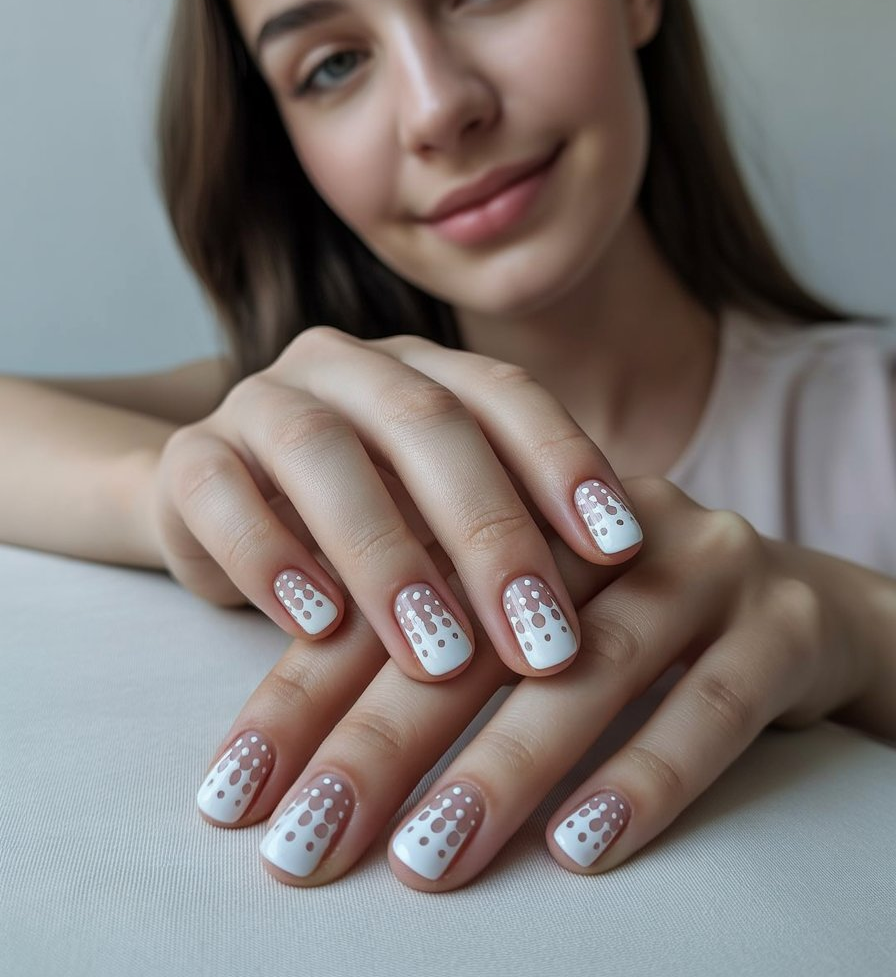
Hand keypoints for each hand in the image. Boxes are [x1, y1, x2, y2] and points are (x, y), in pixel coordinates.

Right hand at [150, 327, 641, 676]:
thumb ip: (506, 540)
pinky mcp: (190, 457)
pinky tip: (319, 628)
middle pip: (424, 423)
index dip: (564, 463)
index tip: (621, 548)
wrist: (221, 510)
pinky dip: (271, 559)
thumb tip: (606, 609)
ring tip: (436, 656)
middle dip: (489, 533)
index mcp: (422, 368)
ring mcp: (261, 401)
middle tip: (541, 642)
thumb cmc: (364, 523)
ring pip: (321, 452)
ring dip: (385, 557)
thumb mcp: (440, 526)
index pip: (505, 394)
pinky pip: (221, 494)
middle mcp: (346, 367)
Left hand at [195, 478, 891, 888]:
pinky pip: (710, 704)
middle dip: (380, 742)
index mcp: (515, 507)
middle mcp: (600, 524)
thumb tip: (310, 755)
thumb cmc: (629, 623)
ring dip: (502, 768)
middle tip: (304, 843)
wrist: (798, 608)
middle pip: (474, 629)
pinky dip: (644, 777)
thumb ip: (438, 643)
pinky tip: (579, 849)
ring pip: (589, 667)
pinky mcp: (780, 623)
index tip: (237, 790)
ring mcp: (700, 563)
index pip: (392, 595)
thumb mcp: (529, 611)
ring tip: (426, 862)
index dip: (308, 688)